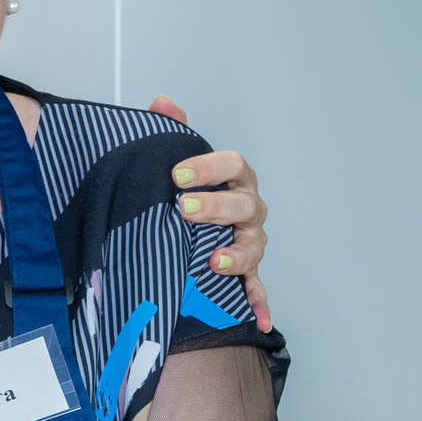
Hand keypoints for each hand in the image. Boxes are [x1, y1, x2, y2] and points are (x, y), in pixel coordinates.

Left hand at [148, 95, 271, 332]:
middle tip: (183, 209)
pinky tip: (258, 318)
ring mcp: (250, 240)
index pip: (231, 164)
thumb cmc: (189, 190)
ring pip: (252, 246)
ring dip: (235, 255)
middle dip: (215, 207)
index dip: (207, 168)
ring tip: (211, 261)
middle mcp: (248, 207)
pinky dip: (259, 303)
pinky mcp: (247, 272)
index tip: (177, 174)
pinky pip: (257, 288)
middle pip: (242, 204)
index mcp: (234, 177)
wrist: (192, 225)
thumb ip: (170, 130)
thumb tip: (162, 102)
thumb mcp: (177, 159)